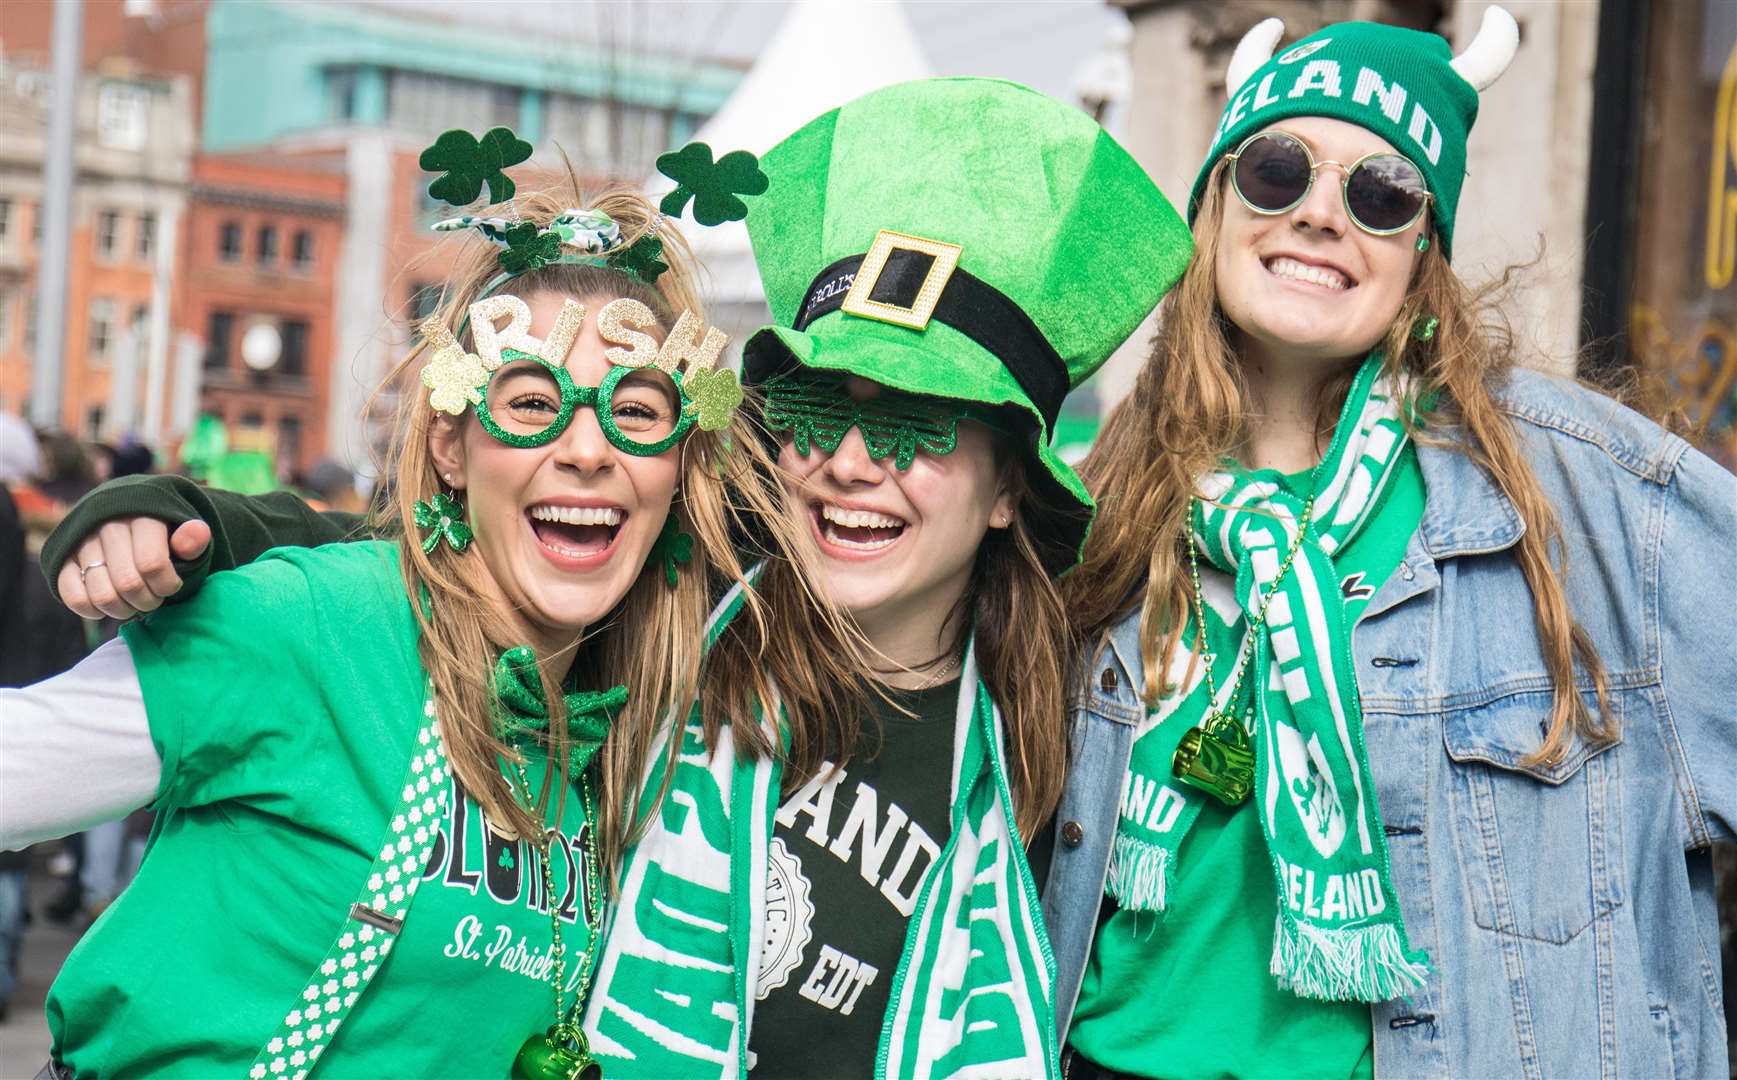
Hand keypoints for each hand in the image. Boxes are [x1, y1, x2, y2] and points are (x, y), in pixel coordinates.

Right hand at [57, 518, 212, 619]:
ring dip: (123, 610)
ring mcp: (82, 542)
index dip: (166, 585)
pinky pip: (72, 596)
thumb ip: (192, 538)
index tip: (171, 586)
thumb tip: (197, 532)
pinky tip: (108, 607)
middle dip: (147, 601)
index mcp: (142, 516)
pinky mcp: (63, 558)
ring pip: (101, 594)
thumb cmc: (164, 534)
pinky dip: (92, 610)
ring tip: (134, 605)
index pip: (152, 563)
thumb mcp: (185, 534)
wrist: (129, 518)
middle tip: (154, 600)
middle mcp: (108, 525)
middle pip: (128, 583)